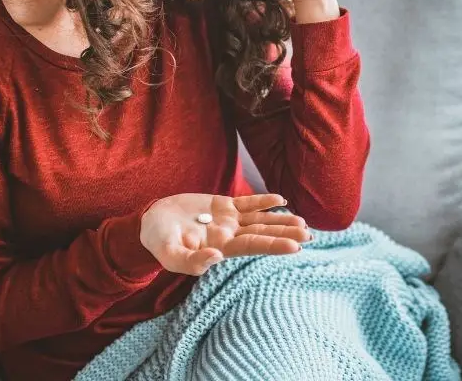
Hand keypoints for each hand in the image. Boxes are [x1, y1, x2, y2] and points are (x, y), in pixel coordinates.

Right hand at [139, 192, 311, 274]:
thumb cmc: (158, 242)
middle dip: (286, 233)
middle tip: (311, 235)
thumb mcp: (169, 255)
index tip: (297, 246)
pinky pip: (247, 203)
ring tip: (303, 222)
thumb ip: (191, 261)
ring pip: (260, 219)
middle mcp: (229, 235)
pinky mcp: (222, 205)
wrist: (150, 222)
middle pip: (263, 233)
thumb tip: (216, 258)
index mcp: (220, 247)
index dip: (275, 245)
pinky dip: (264, 200)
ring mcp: (227, 220)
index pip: (253, 246)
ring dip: (281, 219)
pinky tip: (280, 199)